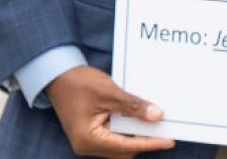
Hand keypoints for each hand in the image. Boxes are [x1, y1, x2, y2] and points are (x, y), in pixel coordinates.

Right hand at [45, 65, 174, 157]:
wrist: (57, 75)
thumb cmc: (78, 83)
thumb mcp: (109, 92)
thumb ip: (133, 106)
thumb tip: (156, 116)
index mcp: (88, 139)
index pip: (127, 146)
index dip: (150, 143)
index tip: (169, 140)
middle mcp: (87, 145)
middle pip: (124, 150)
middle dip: (145, 141)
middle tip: (167, 129)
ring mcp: (89, 141)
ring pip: (120, 145)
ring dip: (136, 135)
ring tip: (156, 123)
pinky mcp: (92, 133)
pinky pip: (115, 136)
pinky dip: (128, 130)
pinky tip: (140, 118)